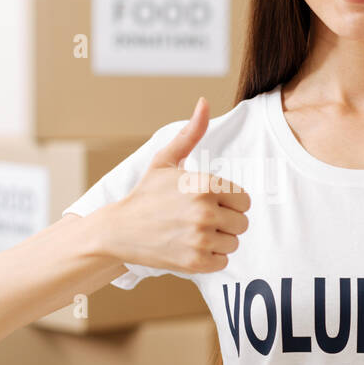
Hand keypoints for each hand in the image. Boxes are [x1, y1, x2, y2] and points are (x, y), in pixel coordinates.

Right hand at [105, 98, 250, 274]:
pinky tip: (190, 248)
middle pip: (242, 223)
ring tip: (194, 234)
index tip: (209, 204)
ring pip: (233, 243)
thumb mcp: (166, 160)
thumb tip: (204, 102)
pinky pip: (223, 261)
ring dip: (218, 241)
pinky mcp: (195, 262)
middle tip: (200, 220)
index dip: (229, 202)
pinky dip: (210, 258)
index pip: (244, 200)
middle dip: (225, 222)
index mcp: (205, 185)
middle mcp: (205, 212)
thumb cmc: (146, 194)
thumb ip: (190, 133)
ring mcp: (200, 239)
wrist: (119, 230)